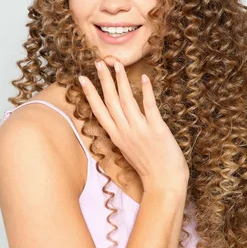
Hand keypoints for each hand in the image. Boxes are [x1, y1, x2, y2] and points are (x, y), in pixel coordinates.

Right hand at [78, 60, 188, 193]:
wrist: (164, 184)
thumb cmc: (149, 168)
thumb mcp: (129, 150)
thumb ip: (123, 133)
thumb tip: (120, 118)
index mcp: (116, 136)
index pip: (99, 111)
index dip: (90, 94)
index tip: (82, 78)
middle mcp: (125, 131)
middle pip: (111, 101)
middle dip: (103, 80)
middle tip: (98, 62)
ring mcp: (140, 130)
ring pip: (127, 100)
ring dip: (121, 81)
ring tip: (117, 64)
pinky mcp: (156, 129)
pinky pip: (149, 107)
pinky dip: (146, 92)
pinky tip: (144, 78)